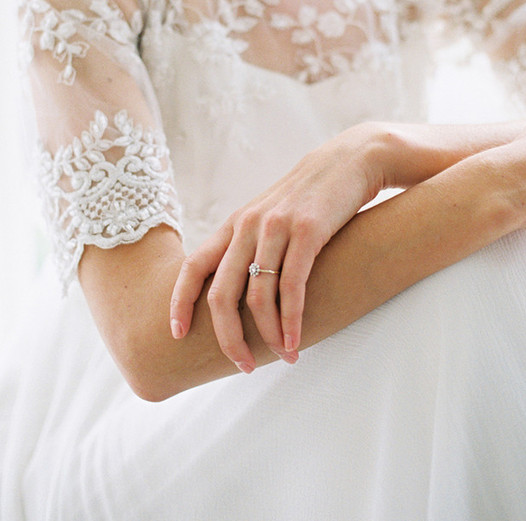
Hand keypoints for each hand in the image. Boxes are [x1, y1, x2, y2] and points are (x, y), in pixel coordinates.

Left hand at [170, 122, 386, 371]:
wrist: (349, 161)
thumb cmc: (310, 198)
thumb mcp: (271, 216)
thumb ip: (251, 245)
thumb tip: (236, 291)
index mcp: (235, 224)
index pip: (194, 265)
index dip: (180, 301)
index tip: (176, 334)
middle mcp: (249, 225)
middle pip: (222, 293)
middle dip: (228, 337)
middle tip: (242, 365)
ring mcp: (277, 227)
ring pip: (258, 296)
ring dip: (269, 335)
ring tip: (284, 356)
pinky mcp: (308, 231)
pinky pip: (292, 287)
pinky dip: (291, 320)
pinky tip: (295, 342)